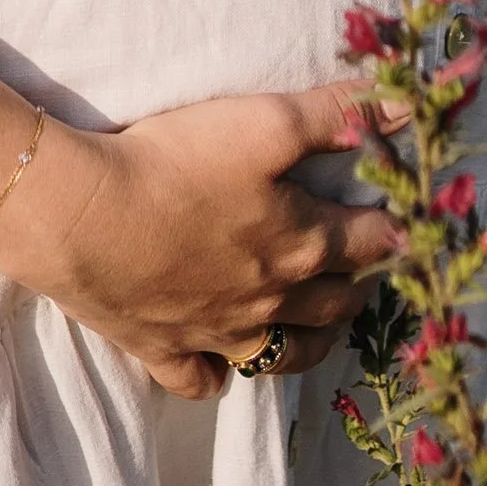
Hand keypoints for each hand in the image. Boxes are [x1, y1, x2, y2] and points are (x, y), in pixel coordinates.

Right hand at [1, 78, 410, 401]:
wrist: (82, 217)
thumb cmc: (176, 162)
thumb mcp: (265, 122)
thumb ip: (334, 114)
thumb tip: (402, 105)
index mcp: (304, 245)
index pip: (371, 241)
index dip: (393, 228)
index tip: (403, 221)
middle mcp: (272, 299)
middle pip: (335, 304)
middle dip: (358, 285)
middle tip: (364, 268)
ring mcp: (218, 333)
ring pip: (283, 354)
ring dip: (310, 342)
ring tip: (320, 327)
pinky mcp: (165, 349)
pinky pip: (202, 381)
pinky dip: (217, 375)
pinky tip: (220, 366)